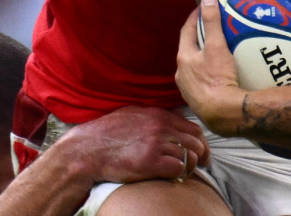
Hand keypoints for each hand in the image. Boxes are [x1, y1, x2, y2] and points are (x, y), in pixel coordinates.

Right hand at [53, 107, 209, 183]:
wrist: (88, 150)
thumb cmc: (106, 135)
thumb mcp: (131, 115)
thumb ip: (152, 117)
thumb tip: (170, 122)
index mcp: (157, 115)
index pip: (192, 127)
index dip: (200, 141)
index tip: (202, 151)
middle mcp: (160, 126)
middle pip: (196, 142)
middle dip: (202, 155)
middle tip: (203, 165)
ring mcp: (156, 143)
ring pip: (191, 156)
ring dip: (190, 166)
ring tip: (184, 172)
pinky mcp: (152, 162)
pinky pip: (180, 168)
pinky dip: (180, 174)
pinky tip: (172, 176)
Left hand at [175, 0, 245, 135]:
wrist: (222, 114)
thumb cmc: (218, 79)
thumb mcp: (216, 47)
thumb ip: (212, 23)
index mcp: (183, 58)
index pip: (186, 31)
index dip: (195, 18)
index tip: (203, 8)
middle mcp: (181, 73)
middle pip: (189, 50)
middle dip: (198, 39)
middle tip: (211, 30)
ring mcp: (188, 89)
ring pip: (194, 68)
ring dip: (202, 59)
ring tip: (217, 53)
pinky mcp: (197, 102)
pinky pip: (202, 83)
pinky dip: (208, 75)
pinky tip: (219, 77)